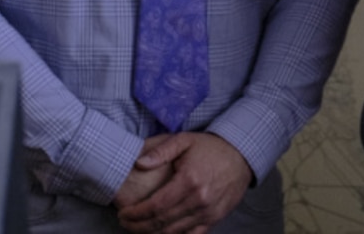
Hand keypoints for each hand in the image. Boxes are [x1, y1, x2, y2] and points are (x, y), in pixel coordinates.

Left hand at [114, 132, 252, 233]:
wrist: (241, 156)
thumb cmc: (210, 148)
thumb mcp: (184, 140)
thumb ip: (160, 151)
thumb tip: (139, 163)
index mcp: (189, 180)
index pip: (156, 206)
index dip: (136, 213)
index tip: (122, 213)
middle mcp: (199, 200)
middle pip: (162, 222)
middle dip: (138, 226)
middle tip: (125, 223)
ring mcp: (208, 213)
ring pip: (174, 233)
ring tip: (138, 229)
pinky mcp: (214, 219)